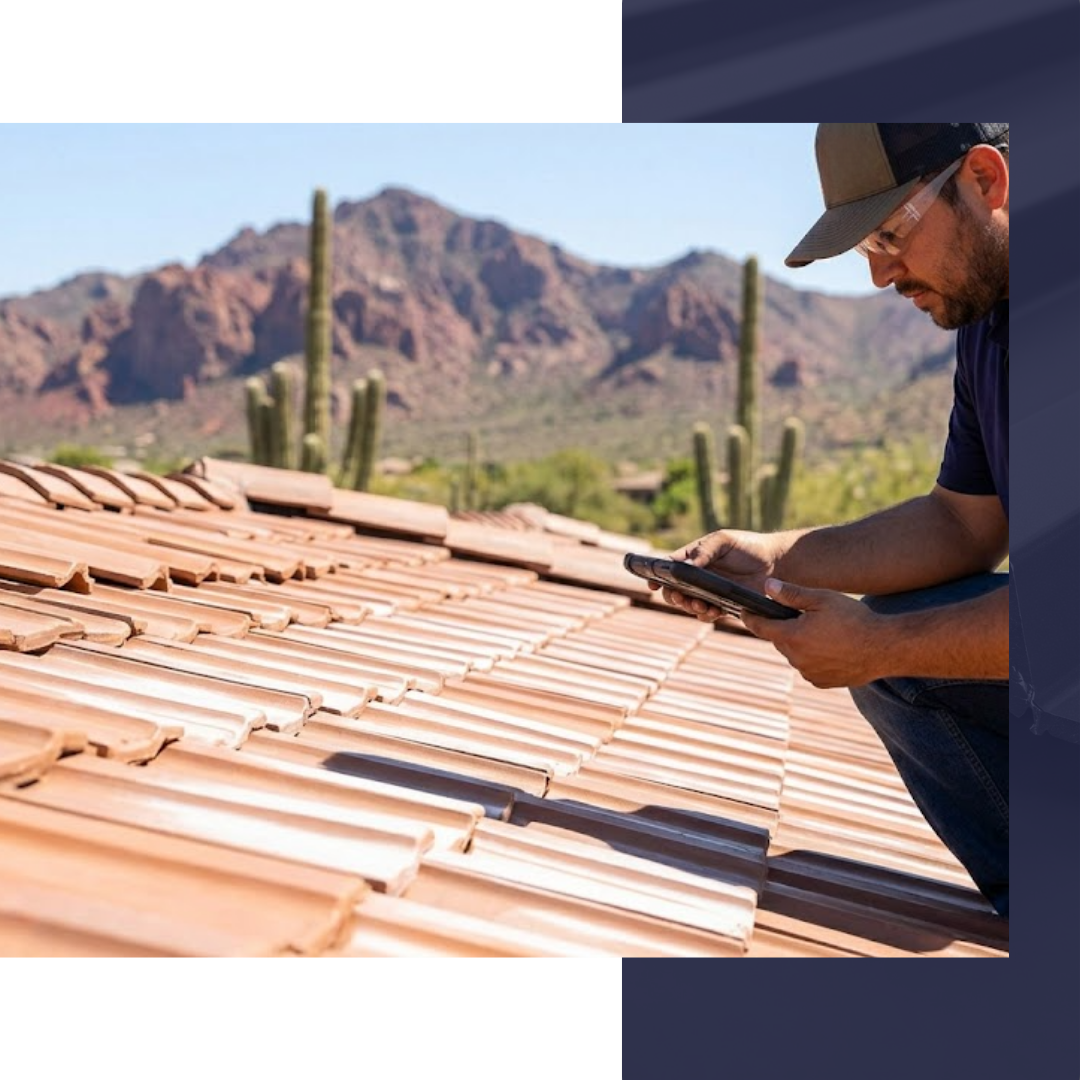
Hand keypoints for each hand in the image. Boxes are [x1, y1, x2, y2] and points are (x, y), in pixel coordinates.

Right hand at [652, 529, 780, 619]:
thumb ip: (703, 552)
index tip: (653, 583)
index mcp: (694, 557)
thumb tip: (684, 567)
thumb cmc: (749, 546)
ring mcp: (709, 592)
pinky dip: (705, 614)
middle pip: (675, 589)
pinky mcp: (723, 605)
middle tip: (679, 596)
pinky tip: (712, 611)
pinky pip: (707, 614)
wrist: (777, 563)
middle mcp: (698, 576)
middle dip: (673, 595)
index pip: (670, 567)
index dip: (658, 575)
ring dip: (689, 606)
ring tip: (699, 604)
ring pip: (689, 604)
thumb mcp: (723, 541)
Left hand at [740, 578, 881, 687]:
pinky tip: (830, 647)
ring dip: (800, 643)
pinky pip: (809, 667)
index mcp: (791, 636)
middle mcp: (796, 658)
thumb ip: (791, 594)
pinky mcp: (821, 682)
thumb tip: (767, 586)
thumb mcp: (821, 599)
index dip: (750, 617)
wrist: (884, 648)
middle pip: (779, 639)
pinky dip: (813, 657)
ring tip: (821, 631)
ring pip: (794, 654)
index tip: (743, 610)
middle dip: (784, 627)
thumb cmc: (854, 619)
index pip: (759, 626)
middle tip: (800, 616)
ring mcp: (808, 672)